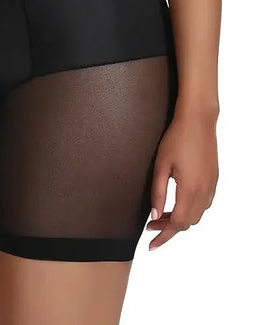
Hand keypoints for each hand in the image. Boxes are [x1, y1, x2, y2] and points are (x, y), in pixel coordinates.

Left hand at [146, 110, 218, 250]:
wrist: (198, 121)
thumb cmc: (176, 140)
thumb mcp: (160, 166)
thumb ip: (158, 192)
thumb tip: (154, 214)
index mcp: (190, 190)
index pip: (177, 223)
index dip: (163, 235)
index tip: (151, 244)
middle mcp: (205, 191)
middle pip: (188, 222)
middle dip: (169, 229)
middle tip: (151, 227)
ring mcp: (212, 186)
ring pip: (197, 215)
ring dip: (179, 220)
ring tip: (160, 216)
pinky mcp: (213, 180)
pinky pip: (203, 204)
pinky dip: (189, 210)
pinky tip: (176, 204)